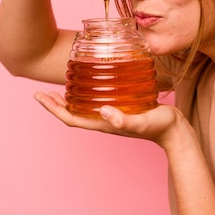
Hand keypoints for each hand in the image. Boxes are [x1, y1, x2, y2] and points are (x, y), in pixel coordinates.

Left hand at [34, 92, 183, 147]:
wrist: (175, 131)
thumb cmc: (160, 127)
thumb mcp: (141, 121)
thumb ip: (124, 119)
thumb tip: (104, 111)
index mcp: (104, 124)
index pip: (71, 118)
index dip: (54, 109)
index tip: (39, 96)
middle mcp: (105, 120)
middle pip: (73, 113)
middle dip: (56, 104)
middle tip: (41, 92)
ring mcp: (112, 115)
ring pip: (84, 107)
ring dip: (69, 99)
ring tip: (59, 88)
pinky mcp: (122, 107)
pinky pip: (98, 101)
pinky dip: (88, 94)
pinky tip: (91, 84)